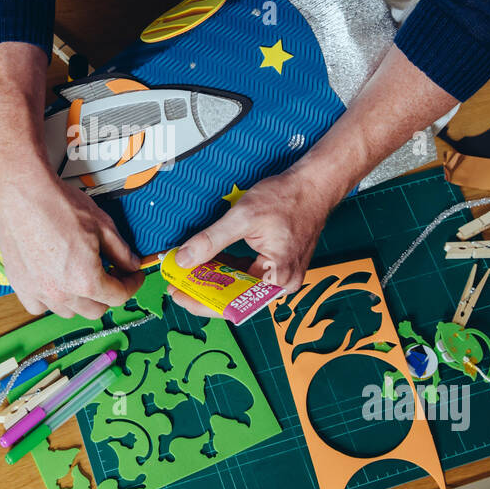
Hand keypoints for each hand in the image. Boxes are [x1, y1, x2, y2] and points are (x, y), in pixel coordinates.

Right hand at [0, 166, 145, 318]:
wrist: (21, 193)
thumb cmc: (57, 205)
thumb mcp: (102, 225)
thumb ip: (121, 252)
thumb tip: (131, 264)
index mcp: (86, 280)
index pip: (118, 296)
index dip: (132, 284)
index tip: (133, 276)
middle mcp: (61, 293)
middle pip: (96, 310)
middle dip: (108, 293)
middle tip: (110, 273)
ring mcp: (38, 292)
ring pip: (69, 311)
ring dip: (80, 298)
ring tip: (81, 276)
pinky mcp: (20, 286)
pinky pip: (39, 306)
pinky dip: (50, 300)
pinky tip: (55, 281)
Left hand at [168, 170, 339, 317]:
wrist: (314, 185)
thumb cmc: (289, 198)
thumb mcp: (243, 217)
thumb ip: (211, 241)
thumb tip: (184, 259)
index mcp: (277, 278)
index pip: (233, 303)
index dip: (202, 302)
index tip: (179, 295)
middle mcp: (281, 283)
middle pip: (235, 297)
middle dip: (204, 290)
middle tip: (176, 284)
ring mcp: (280, 275)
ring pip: (239, 286)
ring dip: (213, 279)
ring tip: (187, 273)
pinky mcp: (277, 265)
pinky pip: (247, 274)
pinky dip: (227, 269)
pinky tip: (208, 262)